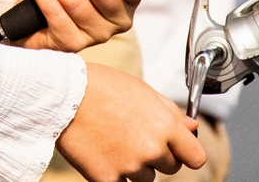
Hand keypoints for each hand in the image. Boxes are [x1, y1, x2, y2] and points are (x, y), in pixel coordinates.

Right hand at [56, 64, 205, 181]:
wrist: (62, 94)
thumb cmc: (102, 86)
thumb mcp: (142, 90)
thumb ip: (171, 111)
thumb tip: (191, 126)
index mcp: (165, 125)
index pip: (196, 157)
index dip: (188, 153)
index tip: (180, 151)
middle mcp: (151, 148)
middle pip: (171, 168)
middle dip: (159, 156)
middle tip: (136, 137)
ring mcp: (129, 166)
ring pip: (146, 178)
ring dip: (136, 166)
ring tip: (115, 142)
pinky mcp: (107, 179)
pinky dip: (115, 174)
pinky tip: (104, 153)